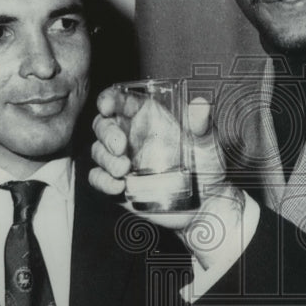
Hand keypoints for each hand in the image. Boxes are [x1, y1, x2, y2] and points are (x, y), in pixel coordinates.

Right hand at [88, 87, 232, 229]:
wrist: (204, 206)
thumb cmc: (207, 167)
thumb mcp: (207, 143)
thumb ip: (201, 125)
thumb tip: (201, 104)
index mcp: (149, 119)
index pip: (122, 101)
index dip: (110, 99)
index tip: (106, 106)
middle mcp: (132, 137)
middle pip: (103, 125)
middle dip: (106, 133)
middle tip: (120, 147)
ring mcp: (123, 161)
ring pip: (98, 151)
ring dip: (106, 159)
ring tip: (125, 170)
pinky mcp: (119, 184)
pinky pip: (98, 179)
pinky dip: (102, 181)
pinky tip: (119, 186)